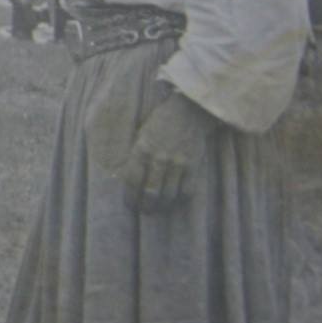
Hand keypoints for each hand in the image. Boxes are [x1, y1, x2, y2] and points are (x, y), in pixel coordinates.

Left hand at [121, 90, 214, 212]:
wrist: (188, 111)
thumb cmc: (160, 123)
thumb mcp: (141, 135)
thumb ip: (136, 156)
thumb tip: (127, 179)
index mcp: (141, 149)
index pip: (132, 181)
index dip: (130, 197)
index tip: (129, 204)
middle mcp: (159, 158)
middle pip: (150, 192)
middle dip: (145, 206)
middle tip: (144, 211)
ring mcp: (178, 163)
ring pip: (169, 195)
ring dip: (162, 206)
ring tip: (158, 209)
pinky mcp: (194, 166)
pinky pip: (187, 191)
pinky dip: (180, 199)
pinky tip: (176, 200)